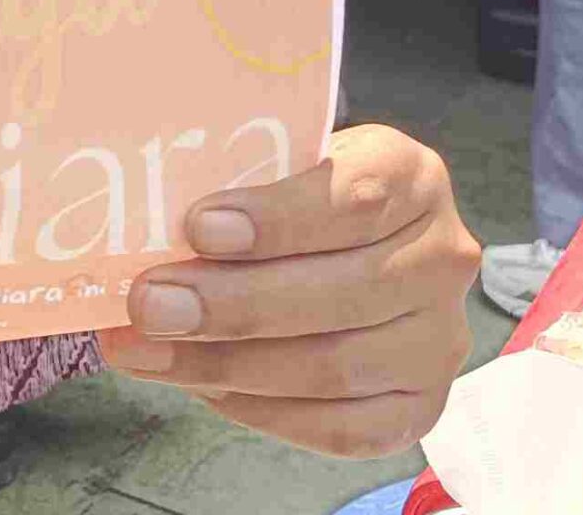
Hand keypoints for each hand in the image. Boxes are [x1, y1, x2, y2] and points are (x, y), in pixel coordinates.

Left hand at [101, 125, 478, 456]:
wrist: (345, 240)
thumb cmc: (295, 187)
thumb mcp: (280, 155)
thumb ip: (235, 175)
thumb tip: (141, 217)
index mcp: (410, 176)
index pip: (354, 198)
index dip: (276, 220)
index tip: (197, 228)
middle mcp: (440, 258)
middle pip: (341, 295)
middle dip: (232, 304)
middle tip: (147, 303)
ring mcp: (438, 340)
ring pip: (336, 368)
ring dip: (228, 364)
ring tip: (147, 348)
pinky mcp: (419, 406)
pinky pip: (342, 428)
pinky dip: (262, 410)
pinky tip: (200, 384)